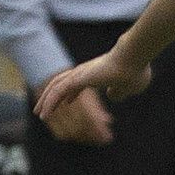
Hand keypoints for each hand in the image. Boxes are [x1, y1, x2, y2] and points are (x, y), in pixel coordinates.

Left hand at [34, 51, 151, 139]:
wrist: (133, 60)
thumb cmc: (135, 72)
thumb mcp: (129, 88)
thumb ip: (120, 92)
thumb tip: (112, 96)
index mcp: (96, 73)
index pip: (78, 83)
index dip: (71, 93)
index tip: (66, 103)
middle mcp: (84, 72)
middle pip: (61, 84)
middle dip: (51, 97)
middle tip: (44, 109)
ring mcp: (80, 73)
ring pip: (56, 87)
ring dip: (46, 101)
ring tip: (39, 114)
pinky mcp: (77, 78)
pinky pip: (58, 92)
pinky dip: (49, 103)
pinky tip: (45, 113)